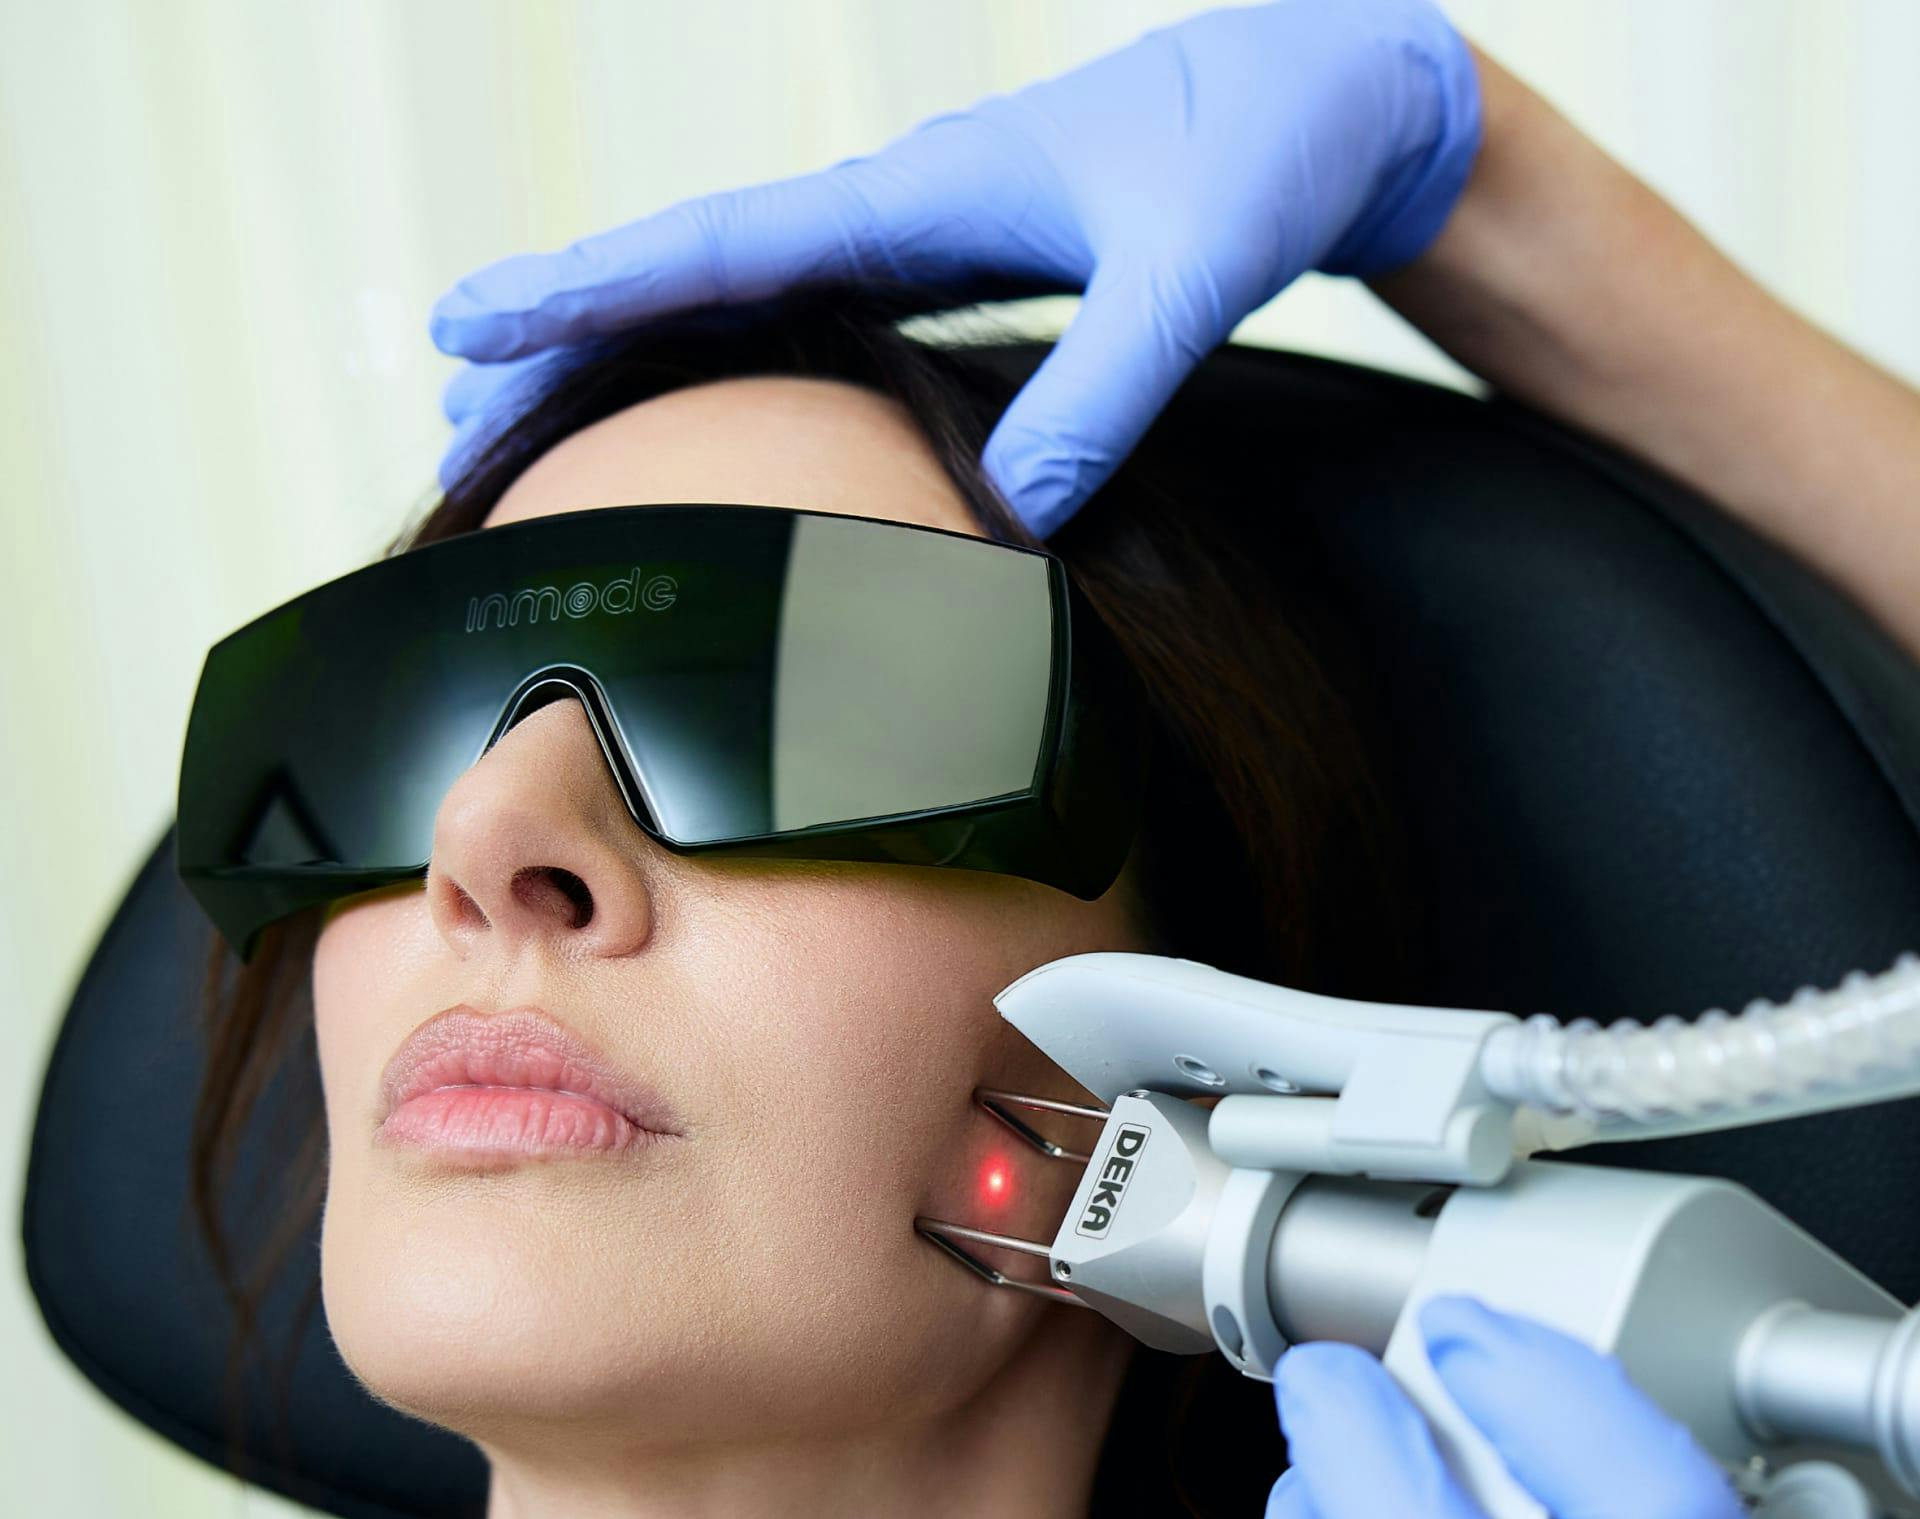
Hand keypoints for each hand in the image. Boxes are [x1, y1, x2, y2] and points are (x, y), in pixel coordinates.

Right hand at [427, 0, 1481, 532]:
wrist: (1323, 94)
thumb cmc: (1258, 153)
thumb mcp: (1188, 271)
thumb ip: (1102, 386)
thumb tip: (1013, 518)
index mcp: (918, 194)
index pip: (719, 250)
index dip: (590, 293)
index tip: (469, 327)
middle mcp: (897, 210)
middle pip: (692, 281)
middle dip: (569, 344)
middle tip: (455, 421)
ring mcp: (920, 238)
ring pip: (737, 302)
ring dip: (629, 359)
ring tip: (530, 426)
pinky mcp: (959, 270)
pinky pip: (809, 320)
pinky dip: (729, 361)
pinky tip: (702, 408)